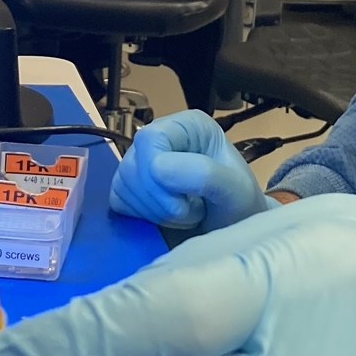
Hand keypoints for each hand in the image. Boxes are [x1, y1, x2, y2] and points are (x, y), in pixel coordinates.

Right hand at [108, 110, 270, 232]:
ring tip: (185, 215)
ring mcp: (139, 161)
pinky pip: (117, 201)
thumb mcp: (236, 189)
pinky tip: (165, 219)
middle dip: (162, 201)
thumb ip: (204, 174)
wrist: (232, 230)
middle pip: (133, 165)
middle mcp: (159, 137)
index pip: (151, 140)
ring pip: (123, 185)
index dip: (161, 173)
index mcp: (186, 126)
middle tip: (194, 211)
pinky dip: (141, 217)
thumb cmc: (238, 205)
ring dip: (156, 212)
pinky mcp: (127, 187)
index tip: (191, 198)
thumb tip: (157, 167)